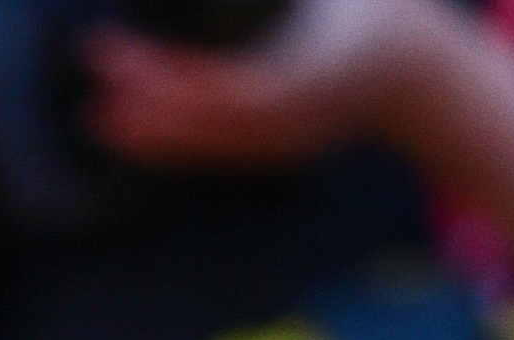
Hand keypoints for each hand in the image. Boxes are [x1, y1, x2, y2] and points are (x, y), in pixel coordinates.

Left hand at [74, 0, 440, 173]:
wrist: (414, 72)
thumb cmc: (374, 10)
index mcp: (317, 73)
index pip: (233, 88)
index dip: (176, 78)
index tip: (132, 56)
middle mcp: (298, 119)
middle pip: (212, 124)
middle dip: (151, 104)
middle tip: (99, 75)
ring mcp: (285, 142)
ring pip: (207, 146)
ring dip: (151, 134)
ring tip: (99, 117)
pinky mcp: (273, 150)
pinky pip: (213, 152)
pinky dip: (170, 143)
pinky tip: (133, 132)